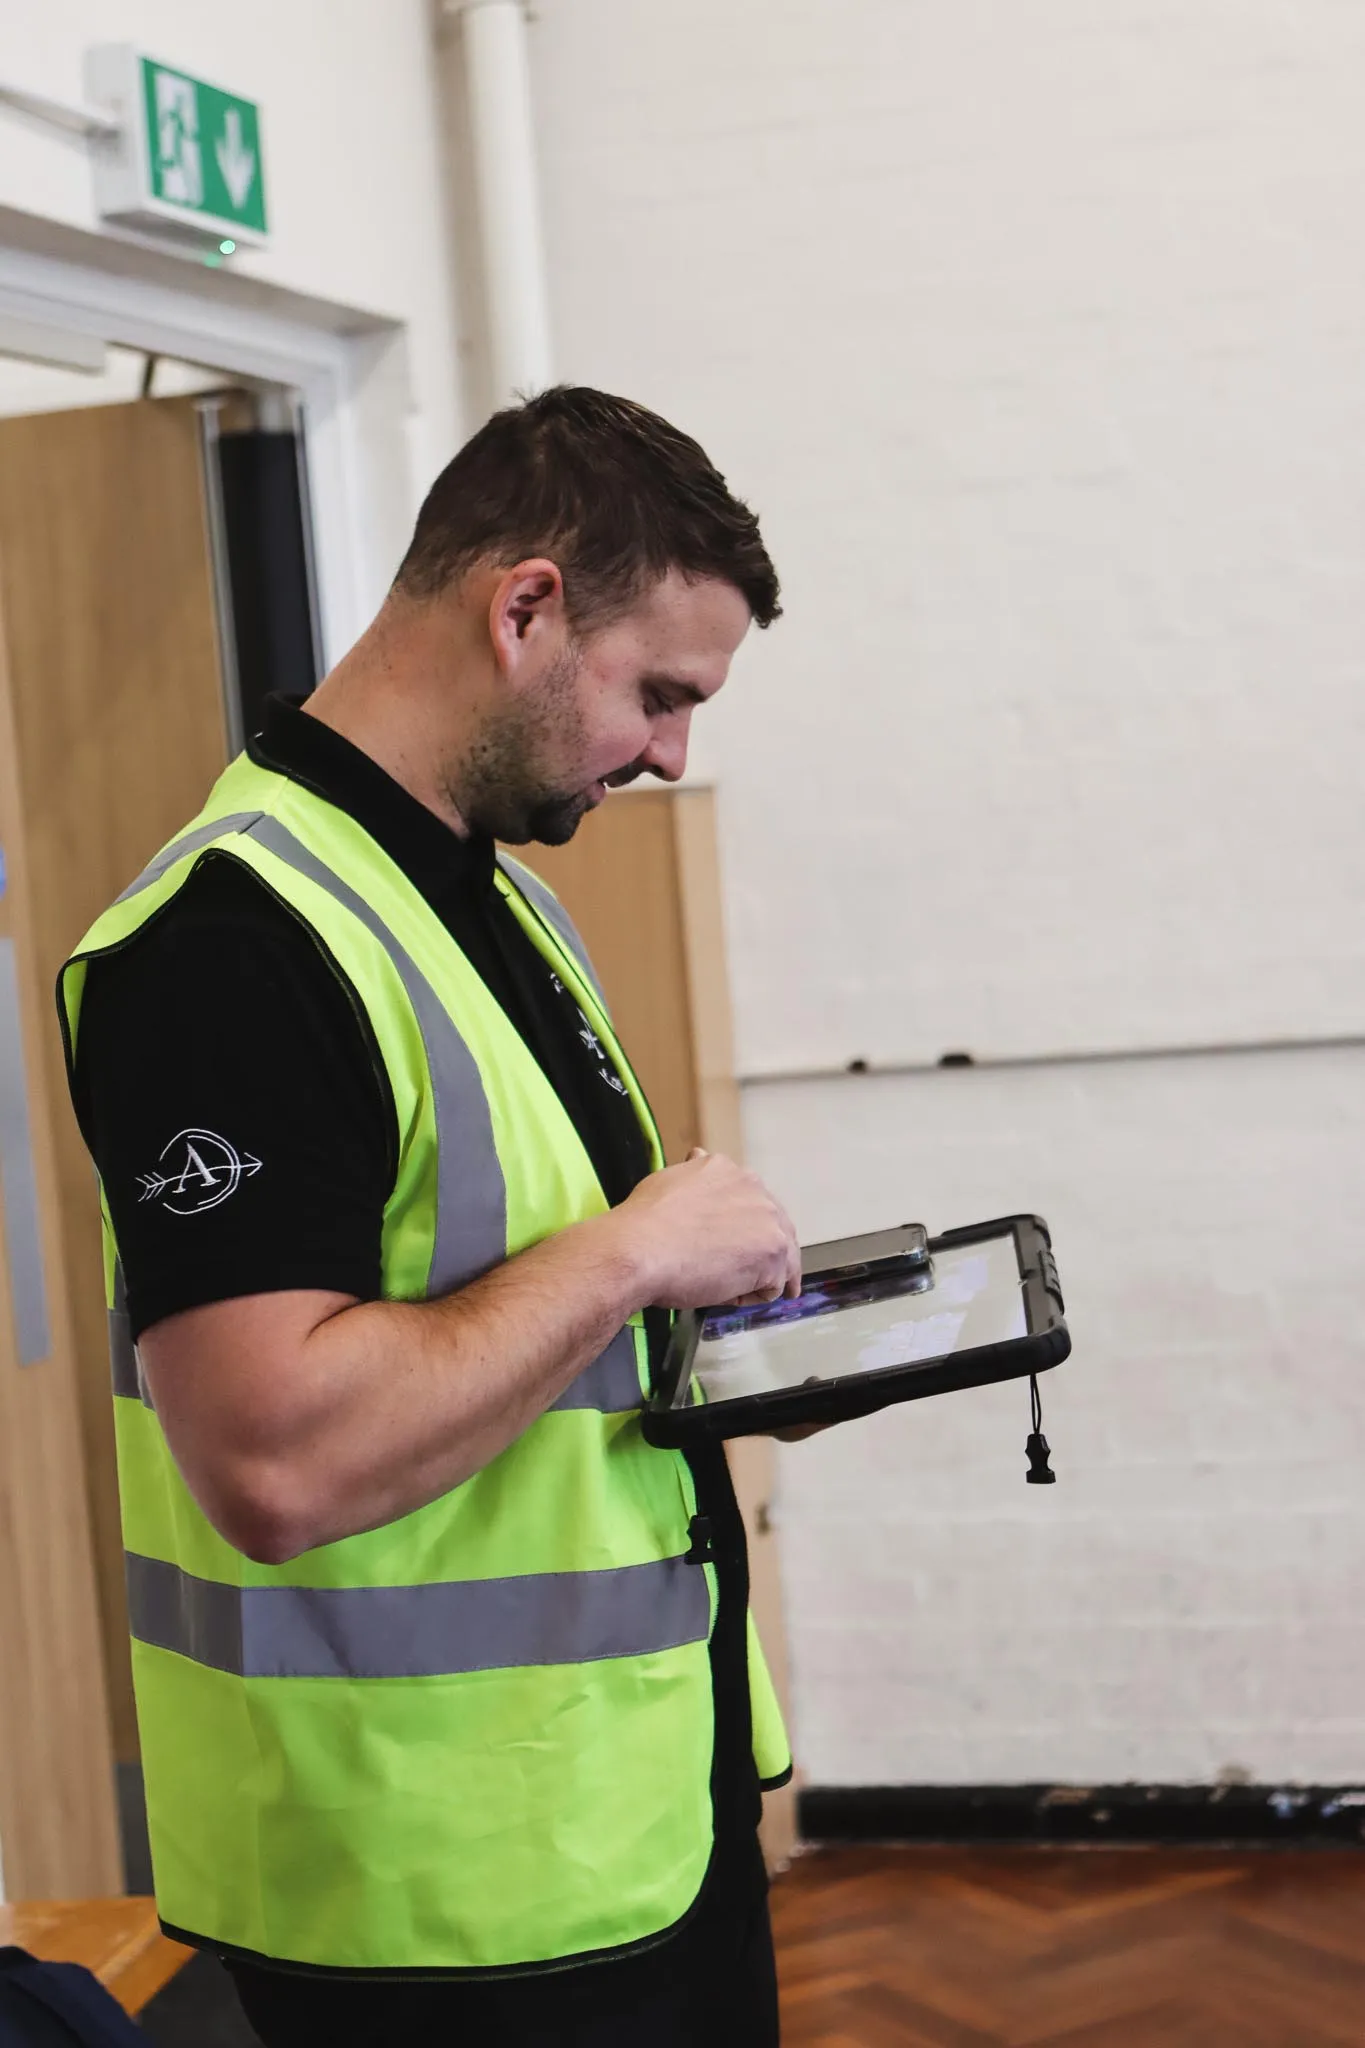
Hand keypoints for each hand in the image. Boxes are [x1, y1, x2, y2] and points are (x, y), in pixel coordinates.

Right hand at [615, 1148, 800, 1310]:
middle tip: (740, 1274)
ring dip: (757, 1275)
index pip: (750, 1202)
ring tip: (726, 1287)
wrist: (639, 1249)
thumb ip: (693, 1174)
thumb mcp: (669, 1179)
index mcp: (728, 1171)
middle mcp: (754, 1188)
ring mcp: (768, 1221)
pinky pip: (772, 1285)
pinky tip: (724, 1293)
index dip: (742, 1228)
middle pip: (774, 1227)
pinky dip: (750, 1296)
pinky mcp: (773, 1254)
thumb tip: (698, 1158)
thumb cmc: (644, 1223)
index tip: (731, 1245)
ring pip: (779, 1258)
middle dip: (760, 1252)